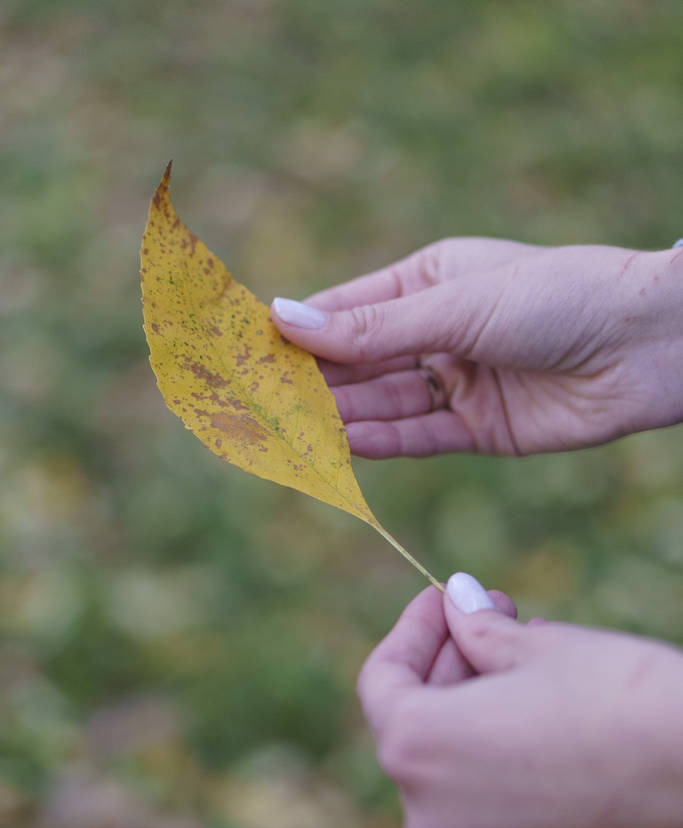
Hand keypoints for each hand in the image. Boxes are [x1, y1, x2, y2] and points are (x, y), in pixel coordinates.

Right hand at [271, 239, 682, 456]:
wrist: (650, 345)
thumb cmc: (559, 296)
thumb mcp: (456, 305)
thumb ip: (373, 327)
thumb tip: (286, 319)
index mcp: (429, 280)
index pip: (347, 310)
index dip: (298, 331)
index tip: (245, 351)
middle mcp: (439, 332)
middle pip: (360, 362)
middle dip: (312, 383)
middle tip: (256, 404)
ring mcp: (459, 382)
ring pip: (385, 404)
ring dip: (340, 418)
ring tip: (288, 432)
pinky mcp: (481, 429)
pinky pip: (420, 437)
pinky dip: (383, 444)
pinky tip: (342, 446)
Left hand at [358, 575, 682, 827]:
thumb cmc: (623, 701)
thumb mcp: (542, 646)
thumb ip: (478, 629)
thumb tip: (458, 603)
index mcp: (417, 751)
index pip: (382, 680)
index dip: (412, 627)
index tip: (445, 597)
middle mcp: (433, 816)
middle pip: (414, 725)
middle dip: (450, 662)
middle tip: (494, 615)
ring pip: (454, 767)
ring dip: (476, 707)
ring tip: (526, 656)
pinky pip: (492, 803)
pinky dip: (500, 756)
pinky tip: (545, 717)